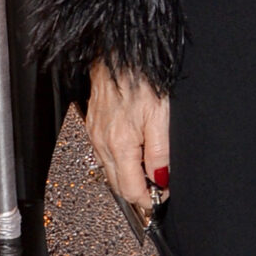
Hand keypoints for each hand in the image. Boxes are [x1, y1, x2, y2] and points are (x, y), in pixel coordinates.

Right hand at [86, 60, 170, 210]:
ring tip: (148, 171)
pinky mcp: (93, 126)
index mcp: (119, 145)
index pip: (131, 189)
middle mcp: (102, 143)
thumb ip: (160, 153)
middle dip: (138, 192)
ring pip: (109, 171)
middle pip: (118, 185)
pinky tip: (133, 154)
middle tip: (158, 189)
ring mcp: (94, 135)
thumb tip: (161, 179)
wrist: (119, 55)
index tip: (162, 197)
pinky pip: (104, 155)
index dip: (149, 200)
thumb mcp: (161, 118)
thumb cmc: (142, 79)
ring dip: (128, 177)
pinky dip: (119, 162)